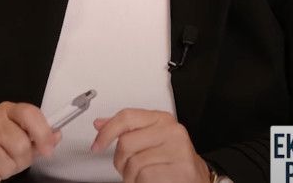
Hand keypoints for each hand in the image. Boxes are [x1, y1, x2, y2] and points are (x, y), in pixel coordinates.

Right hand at [0, 102, 59, 182]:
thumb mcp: (16, 139)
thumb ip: (37, 138)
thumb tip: (56, 135)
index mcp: (6, 111)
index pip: (29, 113)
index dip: (42, 132)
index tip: (48, 149)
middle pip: (21, 145)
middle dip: (20, 160)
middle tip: (11, 159)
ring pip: (7, 164)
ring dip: (5, 171)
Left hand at [91, 109, 208, 182]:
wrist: (195, 179)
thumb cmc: (170, 161)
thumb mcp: (148, 140)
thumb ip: (125, 130)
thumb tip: (100, 124)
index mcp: (162, 120)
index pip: (126, 117)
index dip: (107, 132)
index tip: (97, 145)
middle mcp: (172, 131)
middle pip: (126, 143)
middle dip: (121, 161)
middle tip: (130, 168)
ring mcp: (178, 150)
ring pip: (134, 163)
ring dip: (132, 176)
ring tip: (143, 176)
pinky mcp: (182, 169)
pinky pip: (145, 176)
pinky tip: (152, 181)